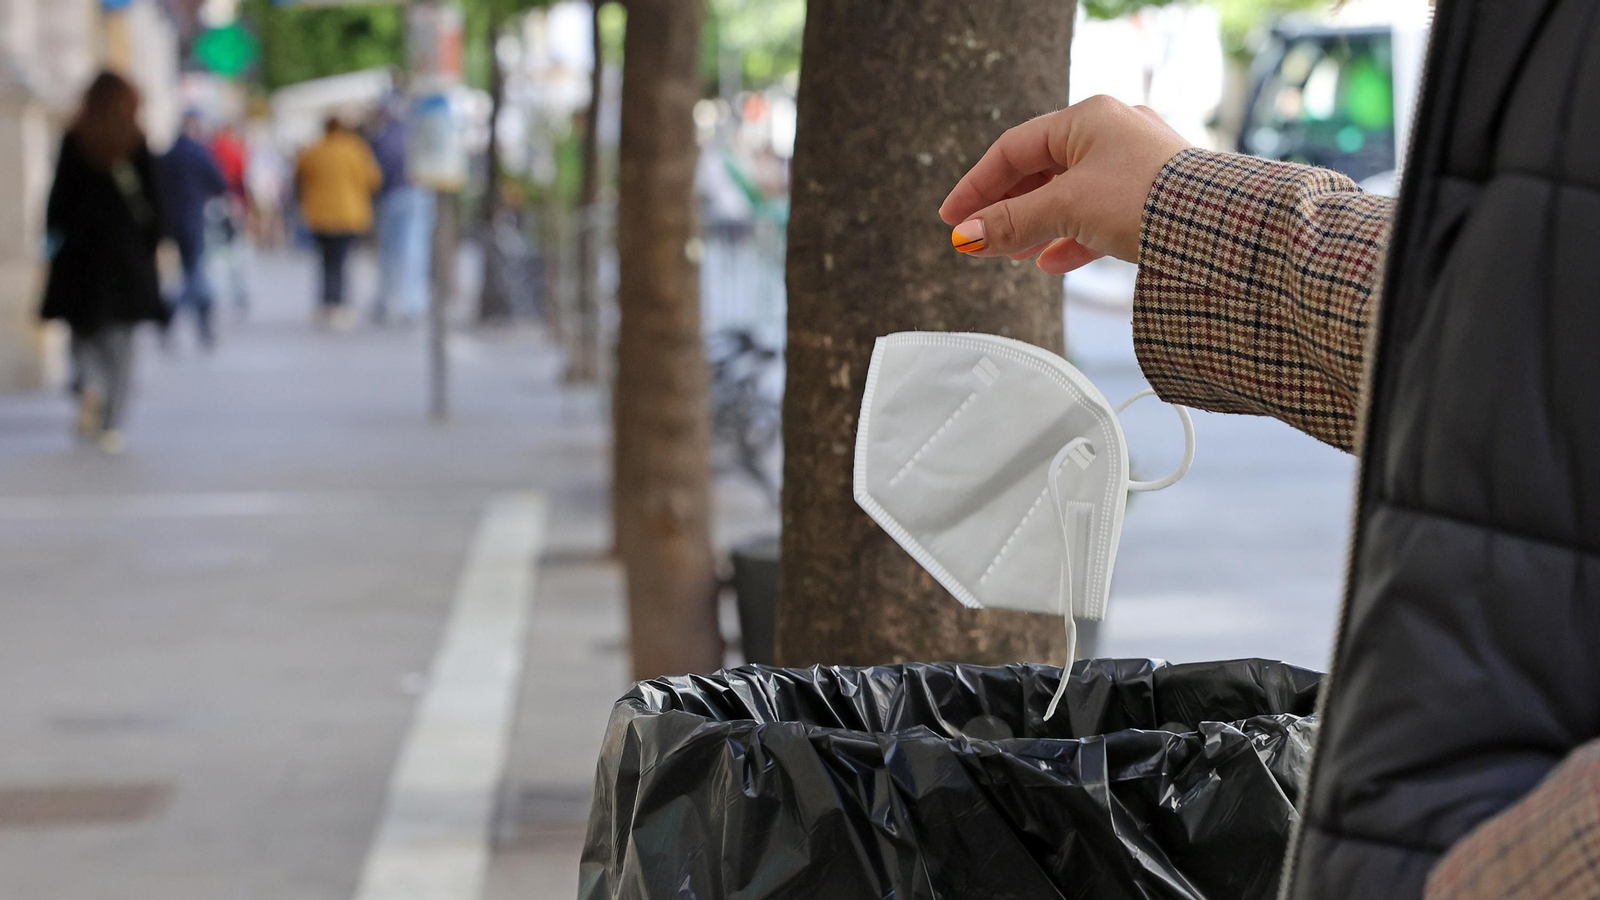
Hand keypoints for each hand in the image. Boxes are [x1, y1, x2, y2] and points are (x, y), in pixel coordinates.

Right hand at [939, 95, 1190, 273]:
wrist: (1223, 229)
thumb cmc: (1148, 199)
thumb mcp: (1065, 208)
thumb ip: (1011, 222)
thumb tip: (966, 238)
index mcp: (1088, 118)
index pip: (1014, 149)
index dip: (977, 185)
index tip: (952, 218)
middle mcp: (1112, 134)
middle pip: (1040, 173)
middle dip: (1006, 211)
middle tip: (978, 242)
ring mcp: (1134, 167)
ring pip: (1068, 197)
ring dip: (1035, 227)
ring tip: (1012, 256)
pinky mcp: (1151, 200)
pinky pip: (1098, 216)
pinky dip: (1071, 238)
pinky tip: (1052, 264)